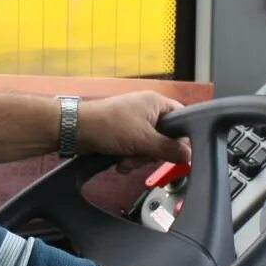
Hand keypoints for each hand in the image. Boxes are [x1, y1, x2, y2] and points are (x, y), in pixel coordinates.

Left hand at [76, 92, 191, 172]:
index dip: (182, 138)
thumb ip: (169, 149)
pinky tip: (120, 162)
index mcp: (157, 103)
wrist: (77, 130)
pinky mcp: (124, 133)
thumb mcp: (144, 140)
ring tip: (125, 160)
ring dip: (138, 159)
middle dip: (152, 153)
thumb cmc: (108, 125)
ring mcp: (136, 122)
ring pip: (150, 147)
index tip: (176, 153)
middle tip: (141, 156)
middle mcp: (148, 110)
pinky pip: (136, 150)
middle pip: (166, 138)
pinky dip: (129, 158)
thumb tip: (188, 155)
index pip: (182, 119)